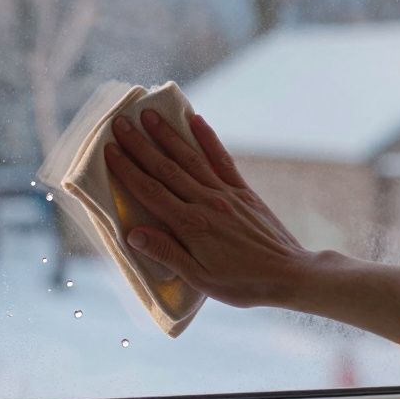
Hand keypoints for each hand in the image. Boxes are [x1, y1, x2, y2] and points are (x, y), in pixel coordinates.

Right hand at [104, 109, 313, 308]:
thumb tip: (132, 234)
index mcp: (191, 225)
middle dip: (141, 145)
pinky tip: (196, 120)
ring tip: (149, 115)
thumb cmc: (242, 283)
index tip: (110, 150)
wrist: (289, 274)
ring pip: (191, 158)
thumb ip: (167, 253)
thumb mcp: (200, 279)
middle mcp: (207, 202)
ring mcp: (226, 193)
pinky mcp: (243, 191)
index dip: (128, 170)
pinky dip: (208, 138)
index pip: (151, 192)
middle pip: (166, 168)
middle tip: (120, 123)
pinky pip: (222, 159)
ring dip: (168, 135)